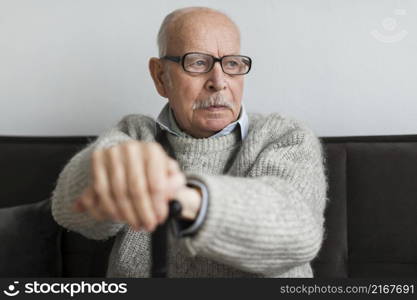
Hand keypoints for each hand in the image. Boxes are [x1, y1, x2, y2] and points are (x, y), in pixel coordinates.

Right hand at [72, 140, 195, 231]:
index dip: (157, 206)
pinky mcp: (98, 159)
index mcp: (153, 151)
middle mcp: (132, 148)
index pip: (156, 184)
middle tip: (147, 226)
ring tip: (135, 223)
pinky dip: (110, 208)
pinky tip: (119, 216)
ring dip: (127, 214)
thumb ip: (174, 185)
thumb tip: (171, 194)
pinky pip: (102, 190)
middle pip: (136, 189)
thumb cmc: (152, 170)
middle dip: (142, 213)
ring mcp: (113, 153)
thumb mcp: (169, 175)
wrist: (131, 157)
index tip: (159, 219)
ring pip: (118, 192)